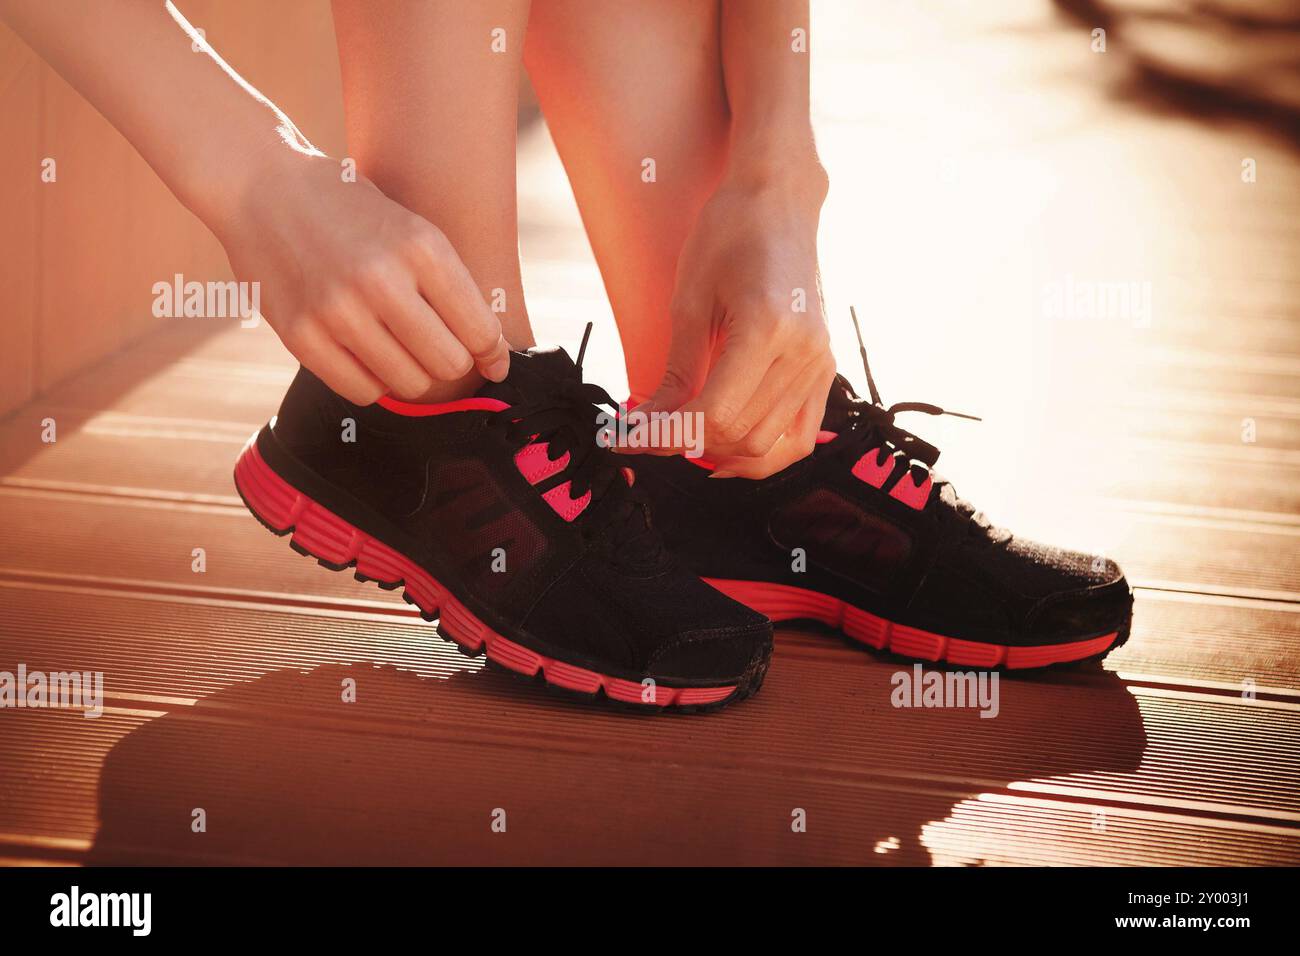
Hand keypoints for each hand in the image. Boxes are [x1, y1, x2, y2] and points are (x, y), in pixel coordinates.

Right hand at [213, 151, 509, 403]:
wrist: (262, 185)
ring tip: (398, 345)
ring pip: (409, 384)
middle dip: (451, 360)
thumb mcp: (413, 228)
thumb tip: (494, 356)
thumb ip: (452, 286)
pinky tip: (366, 353)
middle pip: (449, 363)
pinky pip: (362, 391)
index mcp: (421, 247)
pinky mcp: (301, 336)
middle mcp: (381, 280)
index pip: (481, 331)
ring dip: (411, 372)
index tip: (491, 359)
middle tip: (436, 345)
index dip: (492, 352)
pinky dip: (372, 380)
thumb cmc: (351, 210)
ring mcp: (337, 311)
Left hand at [636, 166, 834, 477]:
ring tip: (682, 438)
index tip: (628, 437)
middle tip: (646, 434)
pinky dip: (764, 455)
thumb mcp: (689, 301)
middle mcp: (802, 353)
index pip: (713, 413)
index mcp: (766, 328)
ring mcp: (819, 363)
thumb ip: (675, 372)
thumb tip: (648, 423)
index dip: (666, 434)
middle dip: (687, 445)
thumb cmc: (729, 235)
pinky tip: (728, 452)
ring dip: (720, 452)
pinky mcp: (825, 368)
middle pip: (740, 435)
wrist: (778, 202)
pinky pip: (800, 436)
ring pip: (769, 445)